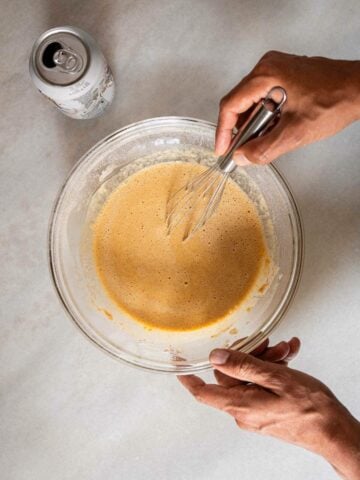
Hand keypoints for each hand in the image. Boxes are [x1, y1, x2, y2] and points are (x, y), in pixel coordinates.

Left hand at [178, 342, 359, 479]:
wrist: (335, 432)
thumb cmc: (311, 410)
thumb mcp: (276, 379)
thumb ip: (243, 366)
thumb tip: (216, 356)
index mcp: (241, 404)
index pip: (204, 393)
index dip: (190, 380)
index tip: (180, 369)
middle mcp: (244, 411)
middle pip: (233, 375)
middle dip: (252, 354)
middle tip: (272, 346)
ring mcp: (256, 412)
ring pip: (251, 376)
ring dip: (267, 360)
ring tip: (287, 352)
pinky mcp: (267, 411)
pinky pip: (262, 385)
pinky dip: (274, 370)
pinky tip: (289, 359)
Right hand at [215, 51, 359, 164]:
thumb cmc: (336, 101)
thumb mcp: (295, 133)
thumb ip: (264, 149)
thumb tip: (243, 157)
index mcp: (265, 75)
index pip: (231, 106)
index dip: (224, 132)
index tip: (223, 150)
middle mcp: (267, 67)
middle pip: (240, 103)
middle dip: (240, 130)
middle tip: (242, 151)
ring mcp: (277, 68)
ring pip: (252, 101)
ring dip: (254, 125)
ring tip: (262, 142)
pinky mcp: (286, 74)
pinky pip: (264, 97)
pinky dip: (265, 116)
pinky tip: (274, 129)